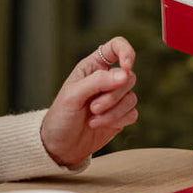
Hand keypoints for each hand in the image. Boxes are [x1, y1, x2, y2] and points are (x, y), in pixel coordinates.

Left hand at [40, 36, 138, 166]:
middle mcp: (107, 79)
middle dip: (112, 95)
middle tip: (92, 107)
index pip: (117, 46)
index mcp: (93, 66)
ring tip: (92, 119)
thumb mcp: (74, 95)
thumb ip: (98, 81)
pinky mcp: (121, 116)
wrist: (60, 146)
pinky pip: (132, 113)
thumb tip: (126, 74)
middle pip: (128, 76)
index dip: (126, 52)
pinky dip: (117, 120)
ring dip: (113, 111)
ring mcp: (115, 98)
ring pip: (131, 97)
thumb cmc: (61, 116)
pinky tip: (99, 125)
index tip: (126, 67)